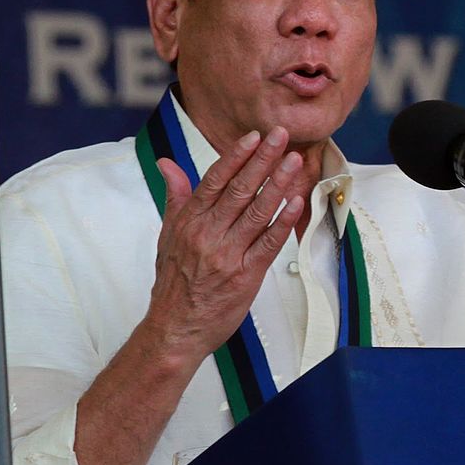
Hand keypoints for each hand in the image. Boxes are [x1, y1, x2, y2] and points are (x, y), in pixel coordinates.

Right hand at [143, 125, 305, 365]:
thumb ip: (176, 197)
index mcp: (189, 221)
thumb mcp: (168, 235)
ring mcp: (228, 254)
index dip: (236, 157)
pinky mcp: (246, 275)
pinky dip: (283, 221)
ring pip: (257, 212)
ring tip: (295, 161)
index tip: (254, 136)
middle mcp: (207, 234)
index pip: (215, 180)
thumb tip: (168, 163)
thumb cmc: (174, 281)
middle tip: (281, 136)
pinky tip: (297, 202)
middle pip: (240, 190)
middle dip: (262, 160)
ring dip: (278, 184)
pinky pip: (269, 243)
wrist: (175, 329)